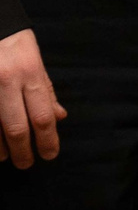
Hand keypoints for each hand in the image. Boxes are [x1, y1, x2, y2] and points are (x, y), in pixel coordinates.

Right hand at [0, 29, 63, 168]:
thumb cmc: (14, 45)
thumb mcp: (35, 61)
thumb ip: (46, 91)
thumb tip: (59, 118)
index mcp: (30, 72)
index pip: (42, 115)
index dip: (48, 140)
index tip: (50, 155)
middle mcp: (7, 81)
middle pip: (16, 128)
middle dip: (23, 151)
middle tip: (26, 164)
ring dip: (0, 149)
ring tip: (6, 156)